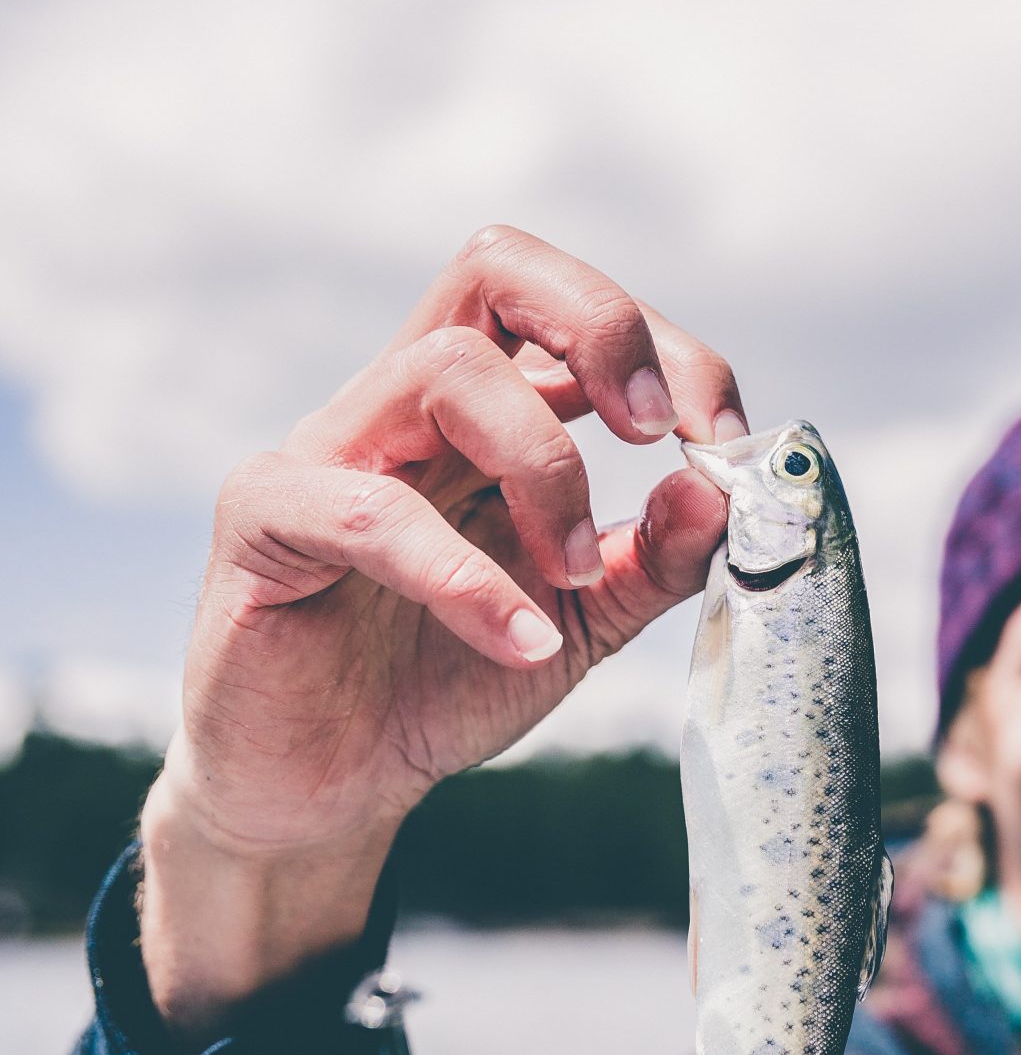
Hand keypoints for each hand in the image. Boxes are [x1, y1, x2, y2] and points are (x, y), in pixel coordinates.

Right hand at [139, 227, 741, 1031]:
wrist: (328, 787)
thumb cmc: (441, 684)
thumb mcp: (583, 626)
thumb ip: (654, 563)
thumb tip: (722, 495)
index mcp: (484, 413)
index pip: (566, 306)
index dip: (661, 346)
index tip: (721, 440)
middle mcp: (404, 406)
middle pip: (495, 267)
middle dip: (602, 329)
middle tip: (658, 434)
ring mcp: (327, 449)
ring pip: (442, 370)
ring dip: (545, 468)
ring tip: (575, 580)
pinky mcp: (264, 519)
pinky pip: (367, 509)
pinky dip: (464, 577)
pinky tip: (523, 644)